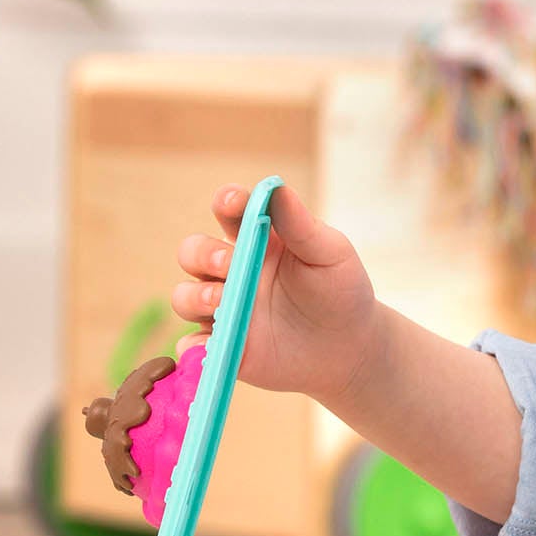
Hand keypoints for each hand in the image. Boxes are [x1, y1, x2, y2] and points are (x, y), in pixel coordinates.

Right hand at [171, 182, 378, 401]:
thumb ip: (302, 225)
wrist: (350, 348)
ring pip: (185, 296)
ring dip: (196, 297)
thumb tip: (277, 188)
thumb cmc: (341, 291)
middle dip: (204, 254)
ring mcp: (224, 308)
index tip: (233, 202)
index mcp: (257, 239)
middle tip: (228, 264)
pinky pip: (194, 346)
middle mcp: (232, 271)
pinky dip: (194, 347)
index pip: (229, 212)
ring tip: (222, 302)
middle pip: (193, 252)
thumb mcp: (330, 254)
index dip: (226, 202)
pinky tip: (210, 347)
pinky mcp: (224, 345)